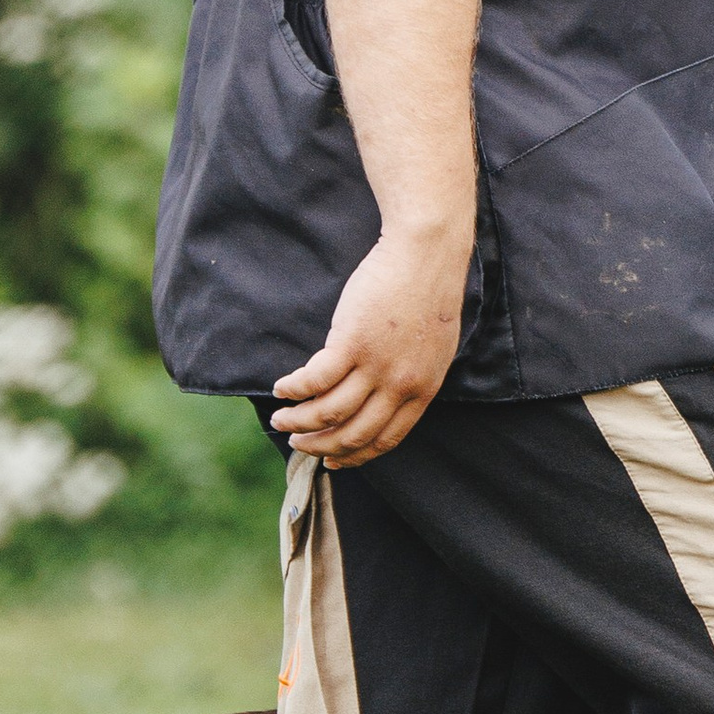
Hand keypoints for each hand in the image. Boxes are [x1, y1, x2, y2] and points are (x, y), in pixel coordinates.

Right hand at [270, 228, 469, 468]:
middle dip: (320, 445)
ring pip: (329, 413)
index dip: (354, 456)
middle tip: (298, 444)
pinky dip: (294, 389)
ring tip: (281, 419)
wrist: (427, 253)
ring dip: (299, 422)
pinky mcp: (352, 342)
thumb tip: (382, 396)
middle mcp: (399, 386)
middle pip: (353, 434)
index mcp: (423, 390)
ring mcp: (376, 366)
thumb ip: (411, 376)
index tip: (333, 460)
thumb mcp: (433, 348)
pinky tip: (282, 388)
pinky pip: (315, 380)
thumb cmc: (429, 292)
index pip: (385, 440)